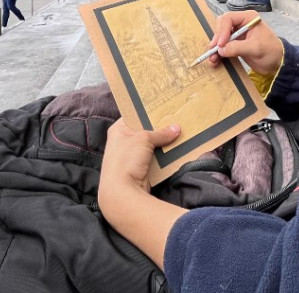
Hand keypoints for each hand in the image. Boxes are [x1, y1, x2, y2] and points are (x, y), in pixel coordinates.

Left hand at [99, 120, 186, 268]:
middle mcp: (122, 142)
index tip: (163, 106)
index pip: (134, 115)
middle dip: (159, 126)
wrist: (122, 193)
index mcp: (118, 130)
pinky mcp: (139, 170)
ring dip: (163, 142)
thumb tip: (176, 128)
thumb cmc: (127, 160)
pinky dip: (163, 155)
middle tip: (175, 117)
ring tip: (180, 131)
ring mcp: (131, 157)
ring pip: (151, 145)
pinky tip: (176, 149)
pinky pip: (154, 158)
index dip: (147, 110)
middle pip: (144, 130)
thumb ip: (161, 133)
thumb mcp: (144, 139)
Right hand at [205, 10, 282, 75]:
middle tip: (214, 50)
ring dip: (215, 48)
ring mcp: (237, 34)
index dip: (222, 31)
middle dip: (217, 39)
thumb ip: (237, 47)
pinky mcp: (235, 44)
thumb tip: (220, 50)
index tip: (220, 44)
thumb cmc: (271, 51)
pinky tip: (215, 60)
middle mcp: (241, 23)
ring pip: (220, 37)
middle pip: (221, 26)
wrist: (277, 63)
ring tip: (212, 58)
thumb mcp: (255, 48)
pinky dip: (218, 53)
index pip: (228, 18)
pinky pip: (223, 46)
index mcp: (248, 18)